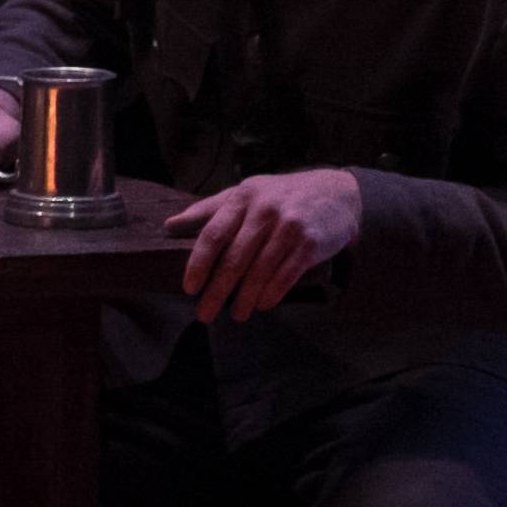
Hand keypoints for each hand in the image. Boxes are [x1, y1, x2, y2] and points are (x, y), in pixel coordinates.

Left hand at [169, 168, 362, 321]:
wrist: (336, 192)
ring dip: (245, 298)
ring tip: (236, 315)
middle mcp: (264, 211)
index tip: (189, 288)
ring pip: (260, 270)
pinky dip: (272, 293)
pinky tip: (262, 305)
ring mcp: (289, 226)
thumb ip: (208, 210)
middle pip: (234, 258)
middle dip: (217, 291)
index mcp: (242, 199)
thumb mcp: (245, 194)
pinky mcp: (311, 242)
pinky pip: (287, 274)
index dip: (198, 264)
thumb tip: (169, 226)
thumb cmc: (280, 197)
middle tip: (204, 314)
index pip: (213, 234)